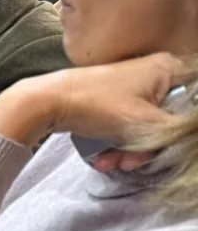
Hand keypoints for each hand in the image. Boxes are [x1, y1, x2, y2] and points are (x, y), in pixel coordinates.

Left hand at [0, 53, 188, 170]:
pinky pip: (129, 127)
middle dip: (152, 146)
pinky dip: (119, 144)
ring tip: (114, 161)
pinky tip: (105, 158)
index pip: (193, 100)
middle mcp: (154, 74)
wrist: (47, 104)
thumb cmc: (97, 106)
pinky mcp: (116, 101)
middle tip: (133, 161)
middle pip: (172, 118)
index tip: (173, 139)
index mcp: (168, 69)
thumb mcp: (147, 123)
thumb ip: (180, 130)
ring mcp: (134, 88)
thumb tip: (190, 136)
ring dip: (133, 151)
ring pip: (149, 127)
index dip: (186, 125)